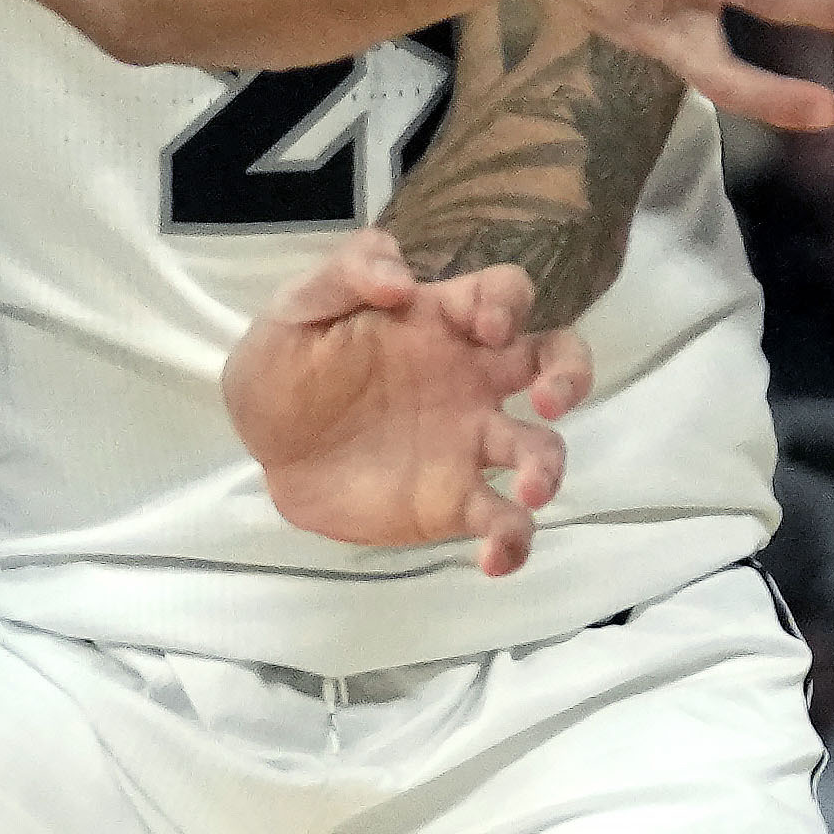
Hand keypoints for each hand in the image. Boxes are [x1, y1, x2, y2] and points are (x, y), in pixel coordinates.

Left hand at [224, 229, 596, 576]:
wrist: (262, 444)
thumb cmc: (286, 362)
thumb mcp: (298, 305)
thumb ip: (348, 274)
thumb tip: (402, 281)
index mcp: (442, 320)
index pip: (505, 294)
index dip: (510, 304)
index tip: (487, 329)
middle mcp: (472, 377)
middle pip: (556, 360)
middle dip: (571, 375)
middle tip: (551, 400)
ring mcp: (468, 442)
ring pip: (541, 448)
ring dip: (549, 468)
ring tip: (530, 491)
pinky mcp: (452, 502)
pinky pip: (502, 522)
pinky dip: (513, 542)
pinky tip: (493, 560)